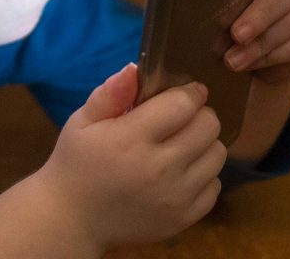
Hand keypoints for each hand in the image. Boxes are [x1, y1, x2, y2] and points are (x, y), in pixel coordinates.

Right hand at [36, 64, 225, 249]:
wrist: (73, 221)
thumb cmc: (76, 164)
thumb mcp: (81, 123)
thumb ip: (110, 94)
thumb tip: (135, 69)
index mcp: (130, 140)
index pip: (183, 104)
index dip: (190, 92)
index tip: (187, 91)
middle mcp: (159, 169)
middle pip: (208, 126)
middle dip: (200, 115)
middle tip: (182, 118)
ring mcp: (174, 197)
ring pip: (217, 154)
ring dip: (204, 144)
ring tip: (182, 144)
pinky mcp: (184, 219)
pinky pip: (215, 186)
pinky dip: (203, 175)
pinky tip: (180, 172)